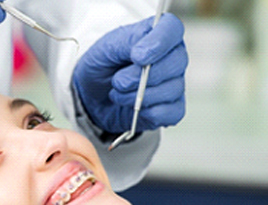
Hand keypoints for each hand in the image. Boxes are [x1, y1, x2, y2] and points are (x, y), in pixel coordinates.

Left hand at [72, 13, 186, 133]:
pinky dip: (148, 113)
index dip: (159, 42)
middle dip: (143, 76)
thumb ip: (127, 43)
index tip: (137, 56)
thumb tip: (144, 52)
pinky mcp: (172, 108)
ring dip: (139, 96)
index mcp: (158, 33)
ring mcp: (174, 83)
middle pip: (176, 62)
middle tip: (119, 81)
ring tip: (119, 94)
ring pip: (172, 90)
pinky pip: (172, 112)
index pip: (172, 28)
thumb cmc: (103, 66)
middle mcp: (172, 56)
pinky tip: (133, 107)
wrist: (91, 96)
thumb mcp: (107, 48)